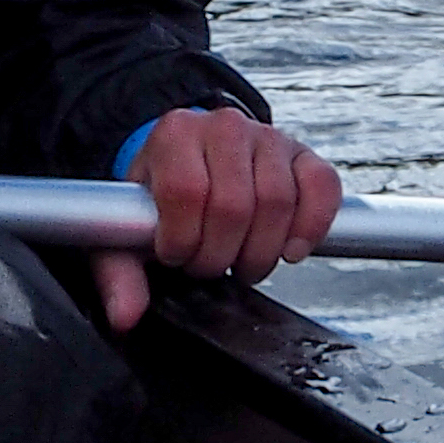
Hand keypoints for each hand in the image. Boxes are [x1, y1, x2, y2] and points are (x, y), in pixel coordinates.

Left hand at [91, 108, 345, 331]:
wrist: (189, 161)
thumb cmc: (159, 198)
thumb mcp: (127, 229)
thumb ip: (120, 273)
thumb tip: (125, 316)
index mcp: (175, 134)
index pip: (186, 191)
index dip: (183, 238)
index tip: (176, 255)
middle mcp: (224, 126)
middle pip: (234, 204)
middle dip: (221, 254)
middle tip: (210, 265)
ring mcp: (269, 137)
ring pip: (278, 202)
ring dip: (262, 251)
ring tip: (243, 261)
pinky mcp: (304, 154)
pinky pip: (323, 187)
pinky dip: (312, 226)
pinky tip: (291, 250)